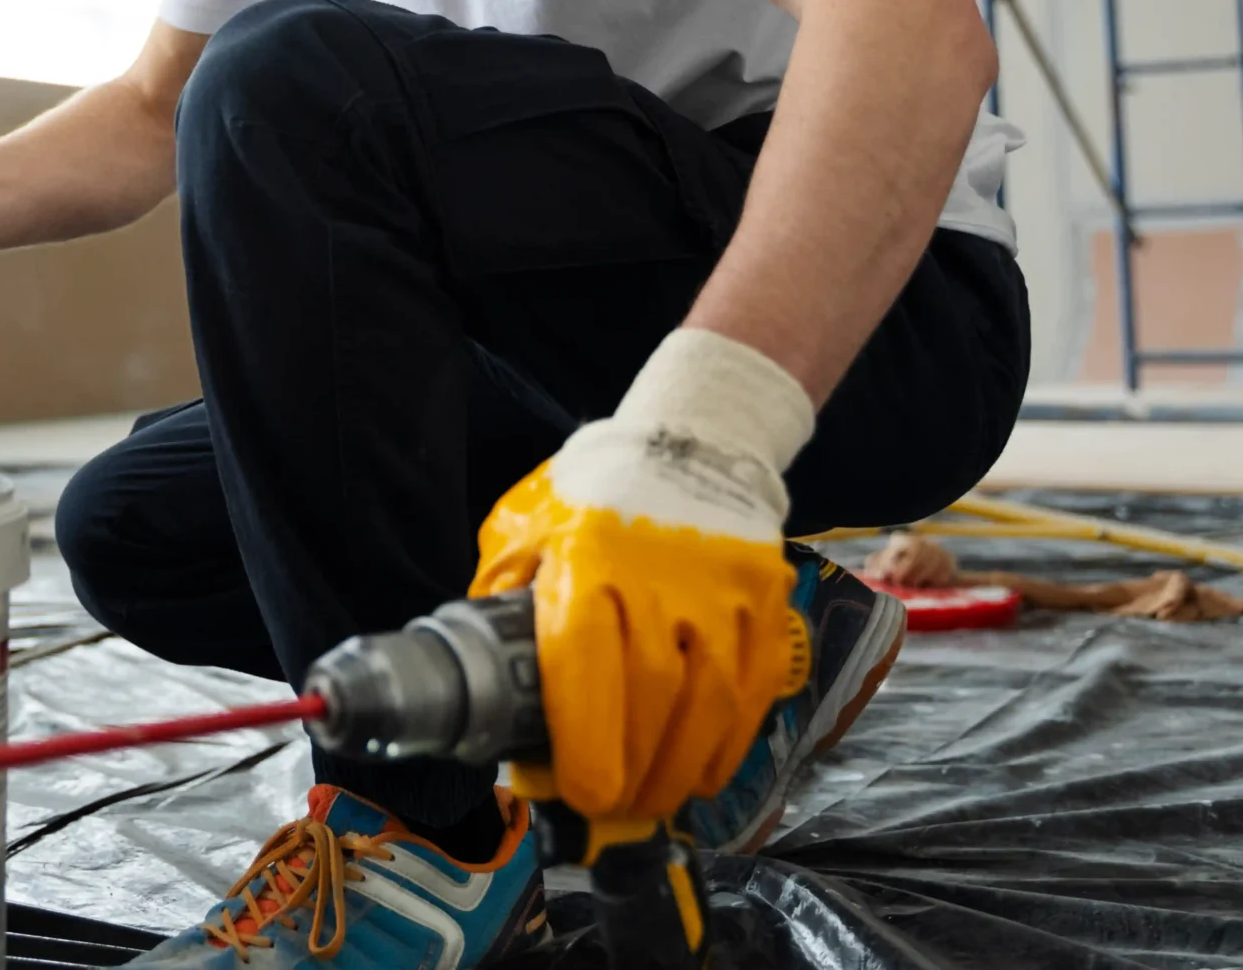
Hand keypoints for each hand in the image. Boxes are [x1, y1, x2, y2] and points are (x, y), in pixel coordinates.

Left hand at [470, 329, 814, 823]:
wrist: (692, 434)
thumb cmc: (595, 489)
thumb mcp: (525, 526)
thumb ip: (503, 594)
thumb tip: (476, 674)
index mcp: (588, 559)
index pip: (587, 663)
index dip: (586, 739)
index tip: (577, 790)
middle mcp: (661, 576)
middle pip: (653, 695)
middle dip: (632, 769)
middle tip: (611, 808)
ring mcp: (723, 589)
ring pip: (712, 701)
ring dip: (682, 768)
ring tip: (655, 802)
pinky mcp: (766, 598)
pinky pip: (756, 687)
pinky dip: (732, 742)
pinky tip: (705, 773)